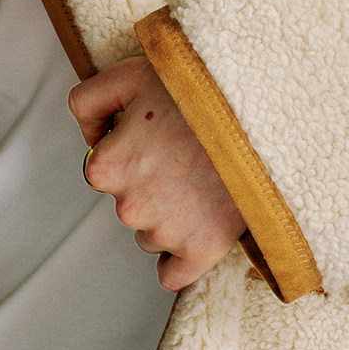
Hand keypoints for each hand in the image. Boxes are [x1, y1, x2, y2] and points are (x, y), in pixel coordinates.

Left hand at [69, 56, 245, 292]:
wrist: (261, 111)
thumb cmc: (198, 90)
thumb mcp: (129, 75)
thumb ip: (87, 102)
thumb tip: (91, 137)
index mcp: (106, 166)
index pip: (103, 170)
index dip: (130, 150)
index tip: (158, 137)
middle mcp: (129, 206)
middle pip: (129, 204)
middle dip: (151, 183)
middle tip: (186, 154)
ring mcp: (166, 232)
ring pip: (151, 235)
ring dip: (169, 216)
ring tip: (203, 180)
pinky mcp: (201, 251)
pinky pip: (172, 274)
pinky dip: (180, 258)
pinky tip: (197, 229)